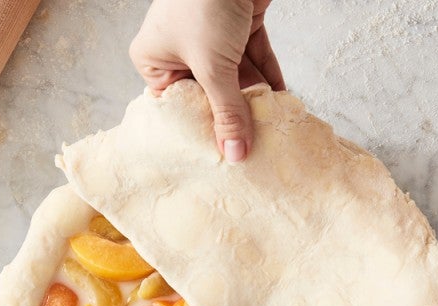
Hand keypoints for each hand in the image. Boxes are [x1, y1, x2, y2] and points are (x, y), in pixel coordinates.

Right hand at [129, 0, 283, 162]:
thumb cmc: (204, 4)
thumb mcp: (213, 67)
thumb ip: (228, 112)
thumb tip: (235, 155)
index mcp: (155, 60)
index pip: (179, 106)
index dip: (201, 131)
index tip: (222, 158)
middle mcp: (180, 50)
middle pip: (210, 95)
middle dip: (233, 117)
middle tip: (252, 149)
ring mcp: (212, 37)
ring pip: (236, 80)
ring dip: (255, 102)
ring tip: (272, 130)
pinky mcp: (240, 25)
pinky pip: (255, 59)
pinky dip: (269, 78)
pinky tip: (282, 102)